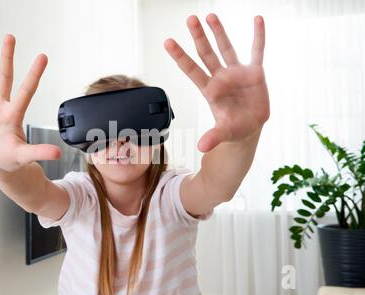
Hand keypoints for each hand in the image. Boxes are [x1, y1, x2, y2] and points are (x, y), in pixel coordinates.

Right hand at [0, 35, 60, 171]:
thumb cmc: (11, 157)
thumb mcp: (25, 155)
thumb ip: (39, 151)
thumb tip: (58, 153)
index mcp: (15, 114)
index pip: (27, 90)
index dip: (34, 74)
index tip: (43, 57)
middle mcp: (3, 104)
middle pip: (6, 76)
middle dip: (8, 57)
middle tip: (11, 38)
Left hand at [165, 14, 269, 152]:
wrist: (249, 126)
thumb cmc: (233, 128)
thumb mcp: (223, 133)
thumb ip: (213, 137)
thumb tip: (202, 147)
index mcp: (210, 90)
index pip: (191, 70)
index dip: (180, 56)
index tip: (167, 41)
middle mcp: (221, 78)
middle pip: (206, 54)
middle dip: (198, 37)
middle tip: (190, 19)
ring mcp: (237, 73)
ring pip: (226, 48)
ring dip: (219, 32)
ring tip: (210, 15)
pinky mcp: (255, 73)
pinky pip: (257, 51)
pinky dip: (258, 36)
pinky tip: (257, 19)